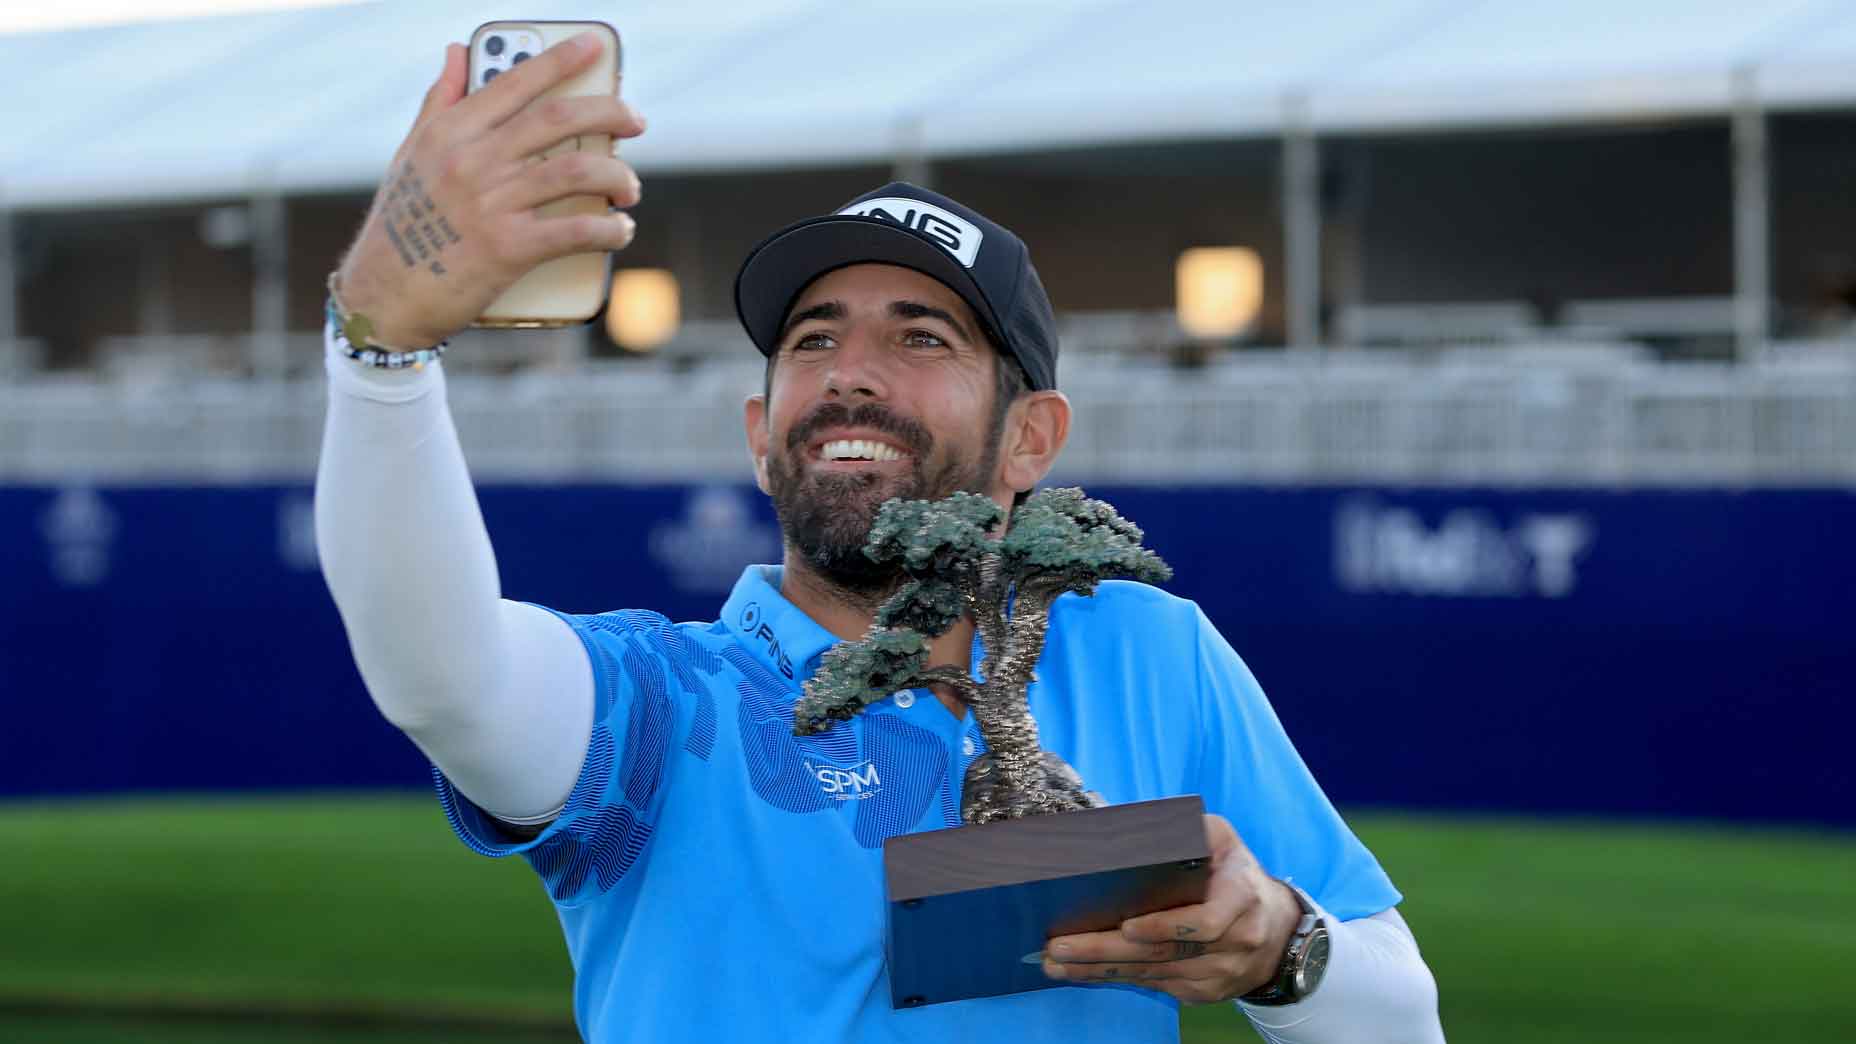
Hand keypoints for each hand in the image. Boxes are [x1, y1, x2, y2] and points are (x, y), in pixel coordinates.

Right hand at [335, 32, 647, 345]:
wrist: (385, 297)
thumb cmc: (401, 225)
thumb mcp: (410, 156)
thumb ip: (439, 102)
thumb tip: (457, 51)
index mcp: (450, 132)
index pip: (514, 81)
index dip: (560, 59)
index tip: (595, 45)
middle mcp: (472, 161)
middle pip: (559, 119)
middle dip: (610, 113)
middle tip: (635, 120)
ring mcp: (492, 204)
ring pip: (578, 170)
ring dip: (618, 175)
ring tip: (630, 188)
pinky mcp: (509, 249)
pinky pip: (577, 230)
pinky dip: (610, 228)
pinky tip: (621, 229)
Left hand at [1041, 814, 1301, 1005]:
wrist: (1276, 931)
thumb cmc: (1236, 875)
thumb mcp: (1223, 841)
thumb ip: (1190, 830)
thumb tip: (1133, 821)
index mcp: (1241, 898)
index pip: (1204, 922)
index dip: (1165, 927)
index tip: (1127, 926)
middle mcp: (1233, 942)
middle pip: (1164, 954)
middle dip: (1106, 951)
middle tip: (1059, 947)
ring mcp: (1219, 973)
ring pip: (1153, 974)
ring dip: (1099, 970)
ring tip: (1055, 962)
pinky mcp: (1202, 992)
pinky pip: (1154, 986)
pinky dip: (1116, 979)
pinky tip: (1081, 974)